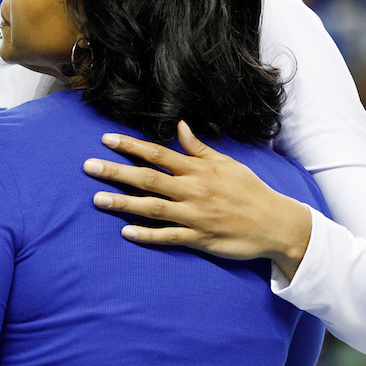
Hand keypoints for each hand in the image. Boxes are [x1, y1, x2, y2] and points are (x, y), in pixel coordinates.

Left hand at [82, 121, 311, 279]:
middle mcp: (193, 190)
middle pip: (148, 178)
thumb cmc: (250, 191)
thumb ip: (199, 148)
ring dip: (123, 203)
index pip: (158, 153)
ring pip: (152, 208)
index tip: (106, 139)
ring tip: (97, 199)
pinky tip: (126, 232)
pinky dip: (147, 235)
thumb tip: (180, 126)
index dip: (130, 146)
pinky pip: (169, 237)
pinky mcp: (199, 238)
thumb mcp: (227, 164)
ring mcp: (195, 215)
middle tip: (88, 166)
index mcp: (198, 169)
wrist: (276, 224)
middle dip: (116, 171)